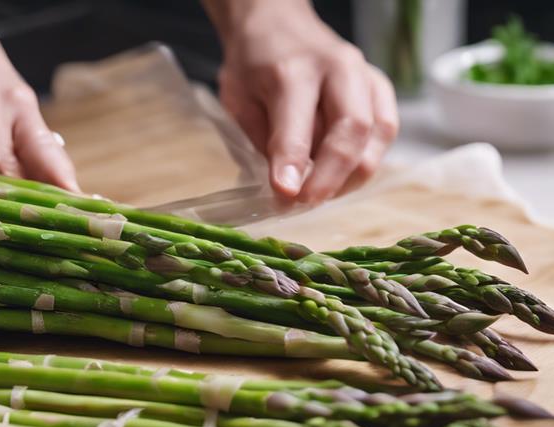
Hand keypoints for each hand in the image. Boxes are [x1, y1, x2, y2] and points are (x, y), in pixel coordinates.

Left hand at [208, 0, 398, 202]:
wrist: (277, 23)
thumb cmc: (253, 64)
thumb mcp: (239, 99)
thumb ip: (264, 140)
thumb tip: (287, 187)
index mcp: (292, 69)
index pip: (297, 124)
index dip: (293, 164)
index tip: (285, 196)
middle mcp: (338, 68)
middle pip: (352, 130)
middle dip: (332, 177)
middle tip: (305, 203)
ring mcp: (366, 75)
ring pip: (378, 135)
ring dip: (352, 175)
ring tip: (320, 193)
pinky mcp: (380, 87)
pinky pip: (386, 131)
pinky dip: (365, 160)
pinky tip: (340, 176)